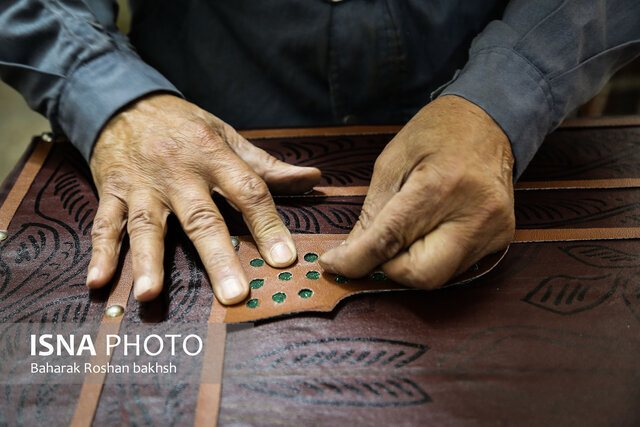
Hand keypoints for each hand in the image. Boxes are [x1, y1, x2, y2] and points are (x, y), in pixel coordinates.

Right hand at [85, 94, 320, 303]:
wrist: (125, 101)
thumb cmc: (184, 126)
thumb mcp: (227, 136)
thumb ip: (267, 165)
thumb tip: (314, 178)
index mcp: (213, 156)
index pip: (248, 192)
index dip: (268, 225)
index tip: (284, 259)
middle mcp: (179, 173)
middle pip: (201, 218)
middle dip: (217, 257)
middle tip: (234, 294)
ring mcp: (142, 185)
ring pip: (146, 224)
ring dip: (148, 260)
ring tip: (150, 294)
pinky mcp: (111, 192)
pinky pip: (104, 224)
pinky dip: (100, 252)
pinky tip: (98, 281)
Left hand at [319, 95, 514, 288]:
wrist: (490, 121)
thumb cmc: (437, 133)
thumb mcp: (391, 162)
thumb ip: (371, 213)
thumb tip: (351, 254)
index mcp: (439, 187)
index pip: (389, 241)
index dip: (355, 260)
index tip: (334, 264)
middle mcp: (473, 215)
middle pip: (420, 276)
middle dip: (390, 267)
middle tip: (380, 244)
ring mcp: (492, 231)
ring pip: (438, 278)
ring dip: (410, 262)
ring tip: (409, 228)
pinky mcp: (501, 239)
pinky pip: (456, 268)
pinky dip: (431, 257)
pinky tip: (429, 230)